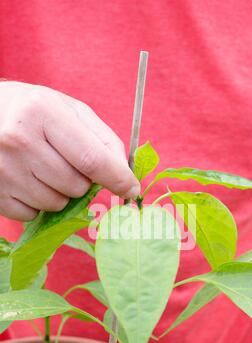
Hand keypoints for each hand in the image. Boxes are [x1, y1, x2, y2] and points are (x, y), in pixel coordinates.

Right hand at [0, 82, 139, 220]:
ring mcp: (4, 170)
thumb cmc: (32, 111)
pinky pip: (32, 215)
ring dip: (60, 194)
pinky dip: (36, 204)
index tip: (131, 190)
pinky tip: (26, 180)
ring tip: (43, 168)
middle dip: (83, 181)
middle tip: (66, 162)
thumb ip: (101, 138)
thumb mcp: (67, 109)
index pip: (91, 158)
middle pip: (76, 186)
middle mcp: (19, 140)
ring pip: (57, 205)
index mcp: (42, 112)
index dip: (117, 178)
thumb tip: (124, 174)